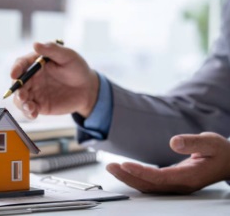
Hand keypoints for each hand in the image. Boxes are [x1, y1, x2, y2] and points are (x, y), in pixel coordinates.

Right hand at [11, 42, 98, 118]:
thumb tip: (35, 44)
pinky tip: (33, 114)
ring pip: (20, 98)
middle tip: (22, 95)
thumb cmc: (77, 68)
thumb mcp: (68, 56)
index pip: (21, 64)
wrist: (87, 88)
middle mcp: (32, 78)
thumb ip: (52, 50)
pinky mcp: (39, 106)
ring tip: (29, 107)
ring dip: (21, 103)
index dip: (16, 68)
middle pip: (17, 83)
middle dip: (17, 90)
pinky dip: (28, 113)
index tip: (14, 74)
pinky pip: (29, 110)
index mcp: (35, 63)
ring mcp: (34, 93)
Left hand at [106, 132, 229, 193]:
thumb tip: (174, 142)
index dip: (140, 172)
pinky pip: (150, 183)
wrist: (228, 163)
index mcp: (188, 177)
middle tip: (110, 167)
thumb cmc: (219, 152)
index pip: (159, 177)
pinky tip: (125, 170)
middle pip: (149, 185)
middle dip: (127, 176)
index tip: (125, 164)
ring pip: (147, 186)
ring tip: (112, 168)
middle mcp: (179, 185)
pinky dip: (135, 177)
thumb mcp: (211, 142)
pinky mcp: (171, 182)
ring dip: (128, 178)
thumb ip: (193, 142)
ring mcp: (174, 185)